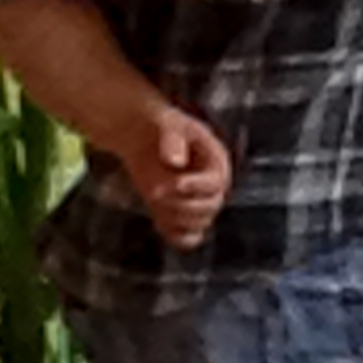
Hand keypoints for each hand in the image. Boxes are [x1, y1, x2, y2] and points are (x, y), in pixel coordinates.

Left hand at [122, 106, 231, 250]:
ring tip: (154, 198)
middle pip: (210, 207)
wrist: (145, 137)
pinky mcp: (183, 216)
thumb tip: (175, 161)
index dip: (196, 186)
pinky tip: (159, 222)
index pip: (216, 183)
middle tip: (155, 191)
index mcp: (217, 162)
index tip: (175, 183)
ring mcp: (199, 203)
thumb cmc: (160, 127)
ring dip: (175, 217)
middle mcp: (213, 186)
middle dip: (182, 203)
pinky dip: (176, 236)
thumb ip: (172, 140)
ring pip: (199, 224)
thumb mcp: (168, 123)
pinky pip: (189, 238)